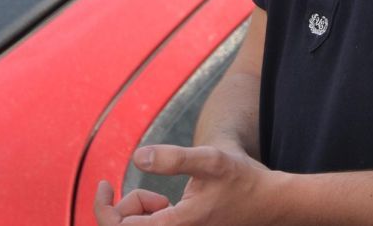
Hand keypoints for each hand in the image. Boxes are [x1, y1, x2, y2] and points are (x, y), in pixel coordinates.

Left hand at [94, 144, 287, 225]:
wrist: (268, 203)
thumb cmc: (242, 180)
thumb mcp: (210, 160)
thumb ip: (175, 158)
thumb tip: (137, 157)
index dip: (103, 207)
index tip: (104, 183)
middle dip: (125, 207)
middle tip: (147, 189)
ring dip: (138, 211)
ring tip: (160, 197)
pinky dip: (149, 215)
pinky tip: (166, 204)